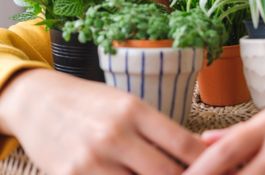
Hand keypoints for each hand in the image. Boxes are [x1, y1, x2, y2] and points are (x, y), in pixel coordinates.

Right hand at [1, 69, 204, 174]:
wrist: (40, 101)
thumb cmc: (91, 102)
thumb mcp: (125, 103)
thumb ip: (155, 129)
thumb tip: (192, 152)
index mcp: (134, 109)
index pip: (182, 143)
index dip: (205, 161)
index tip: (219, 168)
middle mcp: (115, 134)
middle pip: (166, 173)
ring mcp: (92, 160)